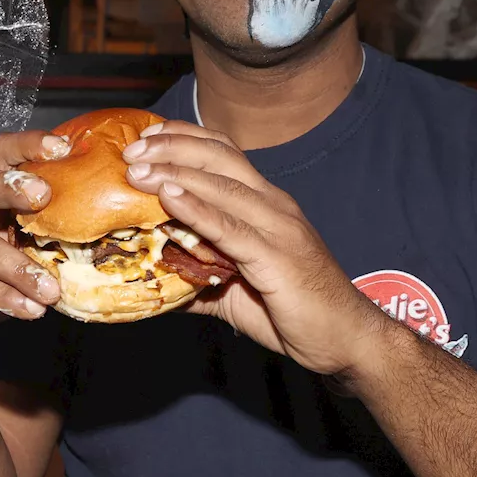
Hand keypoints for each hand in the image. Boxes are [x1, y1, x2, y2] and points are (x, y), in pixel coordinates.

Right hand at [0, 130, 68, 352]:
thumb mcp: (18, 249)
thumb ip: (43, 236)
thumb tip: (101, 232)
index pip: (3, 155)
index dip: (29, 145)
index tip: (63, 148)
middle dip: (14, 187)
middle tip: (45, 196)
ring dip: (21, 269)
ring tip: (51, 291)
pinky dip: (6, 298)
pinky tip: (30, 309)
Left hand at [122, 120, 390, 376]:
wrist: (346, 340)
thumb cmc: (294, 312)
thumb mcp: (234, 288)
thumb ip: (195, 275)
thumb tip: (152, 278)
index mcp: (266, 202)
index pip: (224, 152)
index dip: (184, 138)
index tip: (146, 137)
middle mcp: (273, 204)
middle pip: (218, 158)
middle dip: (171, 148)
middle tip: (131, 151)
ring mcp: (278, 227)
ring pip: (221, 186)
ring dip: (174, 173)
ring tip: (137, 170)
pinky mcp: (277, 257)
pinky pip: (230, 228)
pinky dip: (197, 209)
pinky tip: (169, 197)